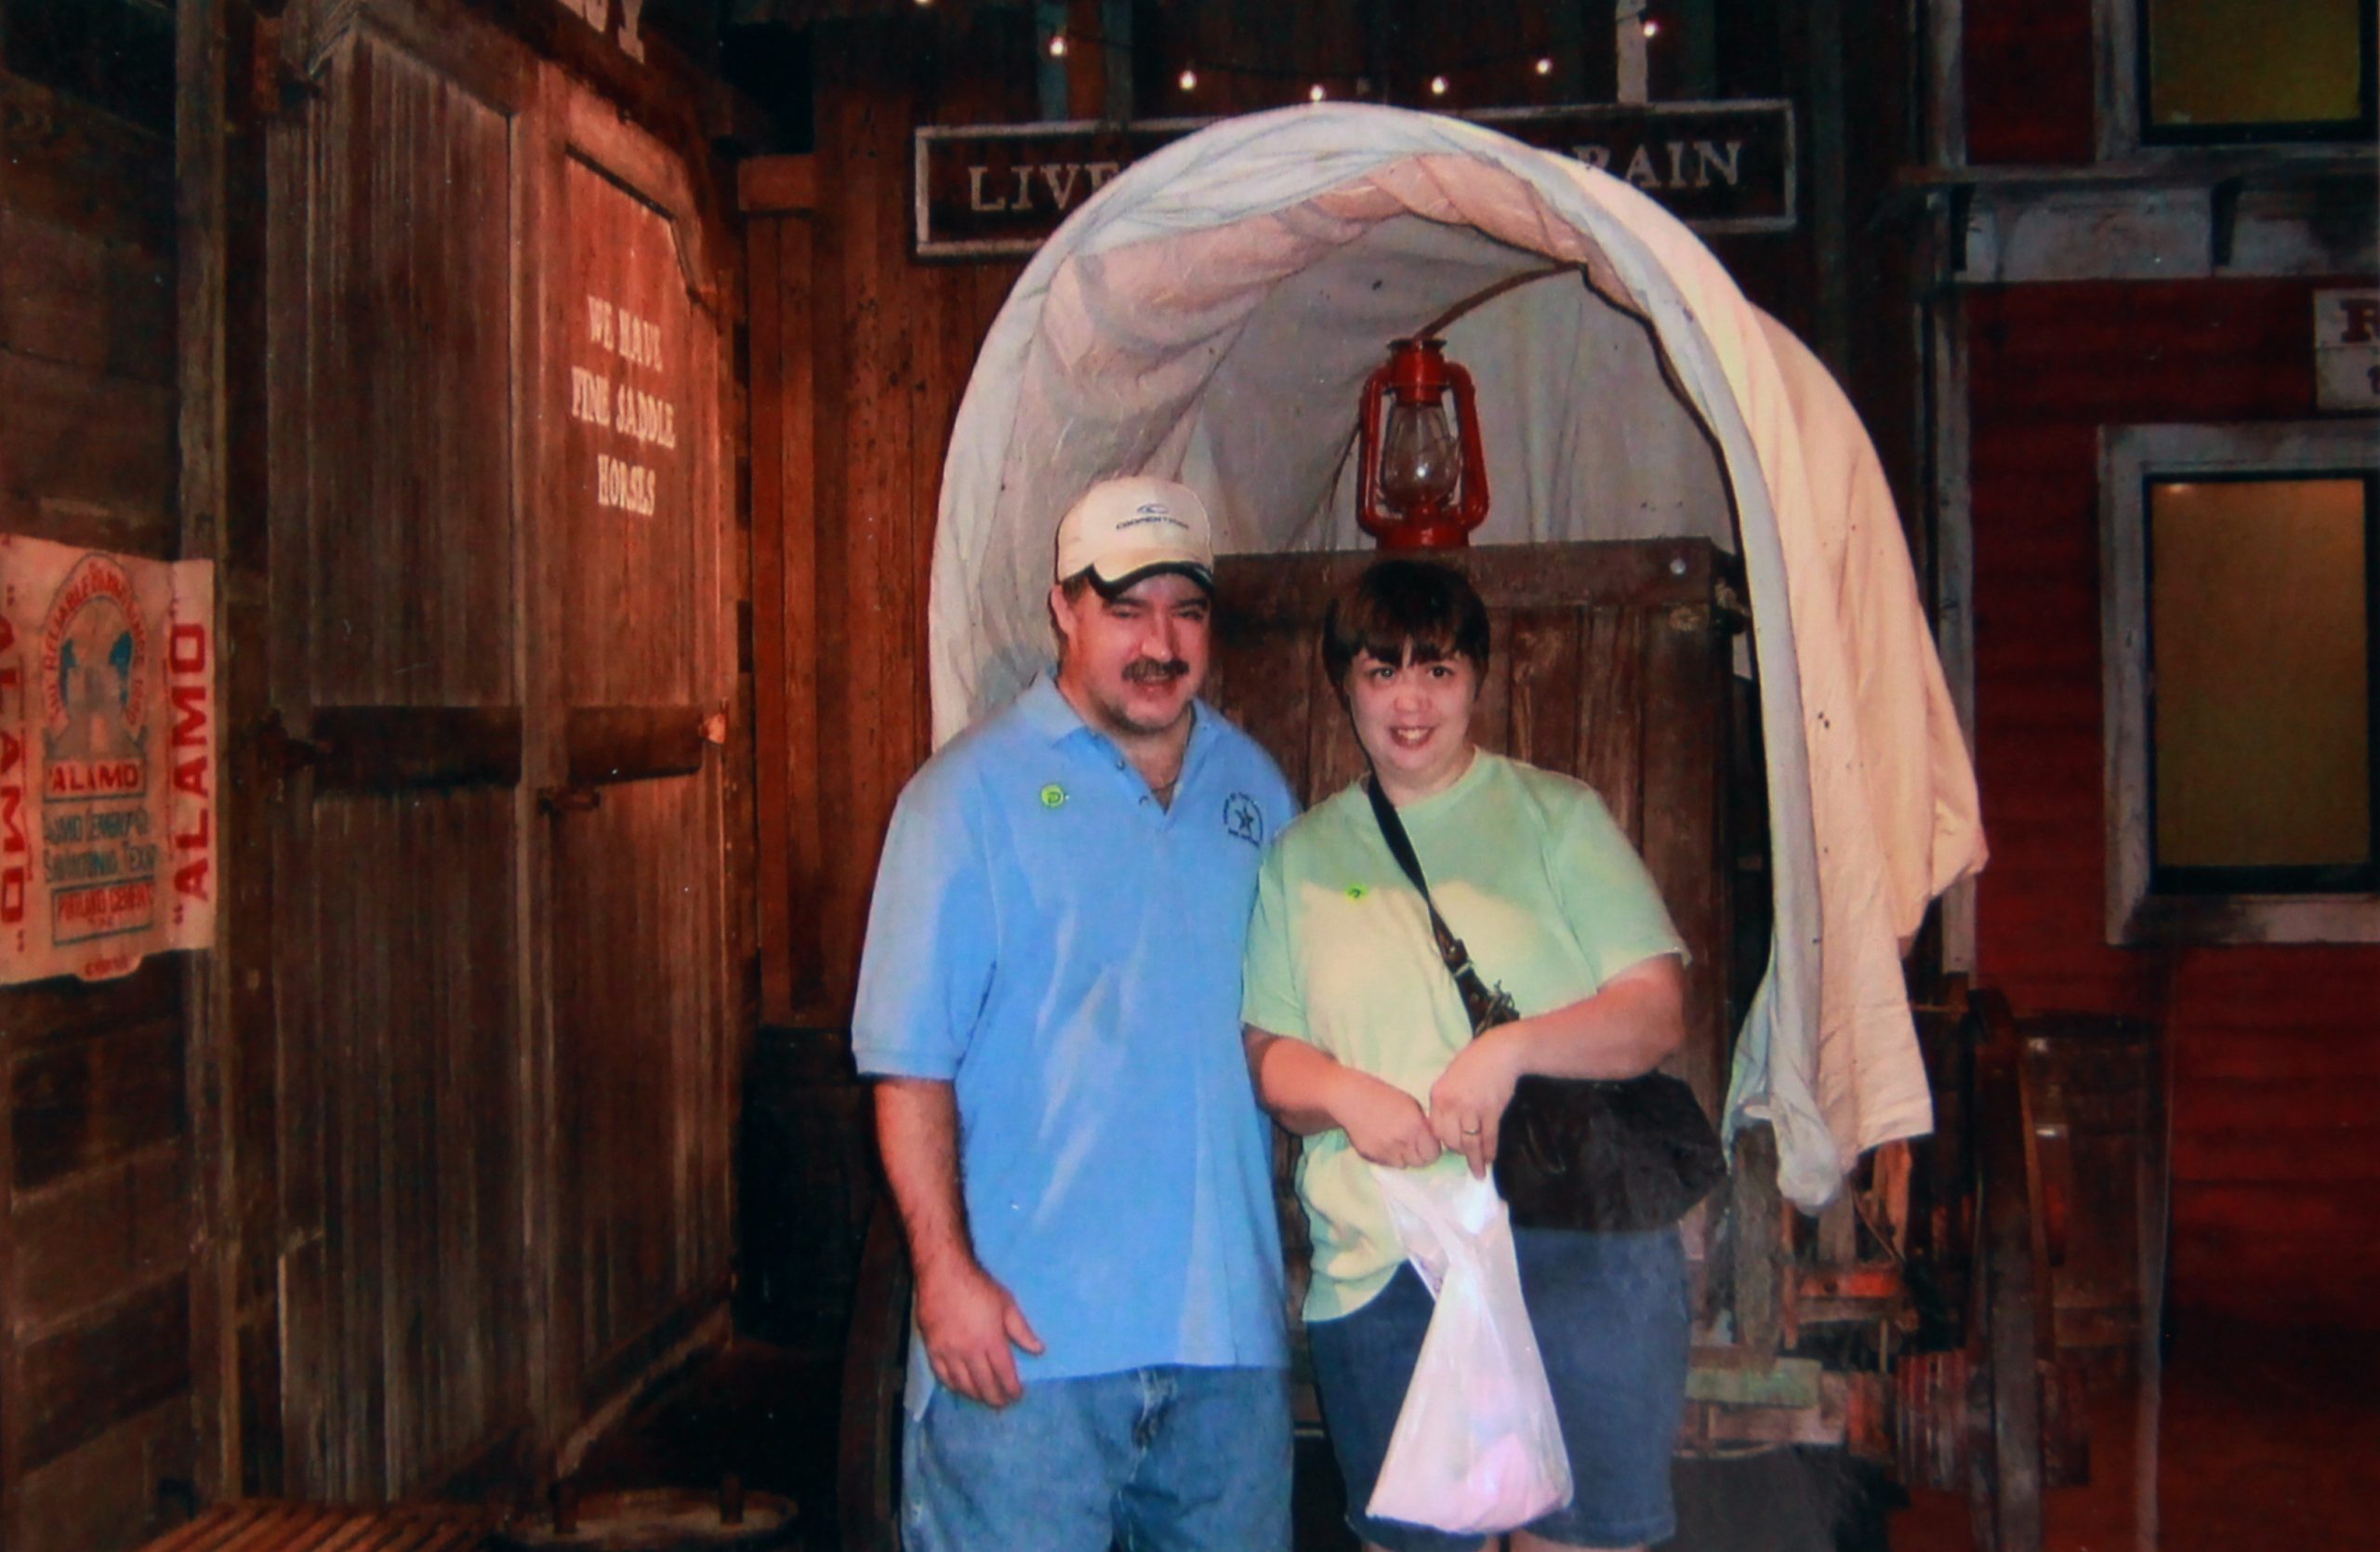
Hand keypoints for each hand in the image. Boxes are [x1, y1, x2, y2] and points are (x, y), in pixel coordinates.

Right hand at [914, 1255, 1045, 1407]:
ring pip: (963, 1384)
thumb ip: (1022, 1330)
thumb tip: (1039, 1350)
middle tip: (1002, 1403)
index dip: (1012, 1389)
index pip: (1004, 1374)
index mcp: (991, 1340)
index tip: (1018, 1395)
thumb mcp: (1007, 1304)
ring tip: (984, 1398)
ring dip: (975, 1395)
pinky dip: (953, 1386)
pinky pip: (942, 1376)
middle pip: (984, 1384)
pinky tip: (960, 1388)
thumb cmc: (979, 1286)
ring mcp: (948, 1352)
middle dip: (995, 1398)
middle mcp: (969, 1351)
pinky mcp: (932, 1348)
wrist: (943, 1273)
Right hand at [1335, 1071, 1443, 1168]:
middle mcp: (1402, 1140)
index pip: (1433, 1154)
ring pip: (1403, 1165)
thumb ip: (1422, 1125)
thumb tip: (1431, 1144)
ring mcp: (1385, 1151)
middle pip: (1420, 1163)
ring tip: (1394, 1140)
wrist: (1350, 1097)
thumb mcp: (1410, 1104)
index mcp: (1415, 1125)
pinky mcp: (1371, 1156)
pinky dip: (1388, 1156)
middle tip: (1410, 1142)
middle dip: (1418, 1154)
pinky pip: (1387, 1163)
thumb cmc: (1383, 1096)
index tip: (1425, 1141)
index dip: (1430, 1148)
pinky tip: (1381, 1141)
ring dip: (1402, 1156)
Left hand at [1430, 1032, 1521, 1178]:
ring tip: (1479, 1171)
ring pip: (1470, 1143)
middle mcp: (1451, 1104)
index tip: (1451, 1147)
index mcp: (1438, 1095)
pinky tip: (1489, 1159)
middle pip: (1451, 1139)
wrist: (1500, 1052)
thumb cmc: (1474, 1062)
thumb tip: (1446, 1125)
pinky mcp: (1491, 1111)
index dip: (1444, 1141)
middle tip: (1467, 1155)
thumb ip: (1446, 1102)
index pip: (1436, 1129)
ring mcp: (1471, 1109)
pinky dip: (1489, 1151)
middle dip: (1459, 1151)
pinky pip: (1488, 1138)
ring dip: (1475, 1159)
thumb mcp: (1450, 1078)